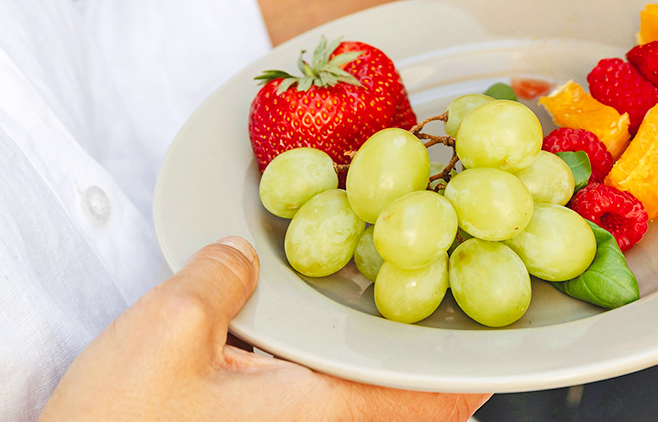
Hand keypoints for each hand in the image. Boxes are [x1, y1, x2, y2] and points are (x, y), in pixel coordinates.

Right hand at [40, 237, 487, 421]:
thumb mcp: (166, 332)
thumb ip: (221, 276)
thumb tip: (241, 253)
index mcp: (331, 414)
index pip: (437, 393)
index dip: (474, 359)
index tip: (491, 319)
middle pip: (417, 412)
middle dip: (435, 366)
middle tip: (440, 304)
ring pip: (378, 419)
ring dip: (392, 384)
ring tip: (383, 327)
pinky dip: (348, 396)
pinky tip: (314, 366)